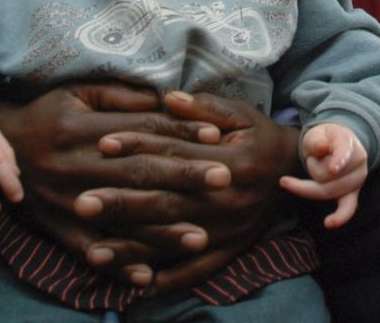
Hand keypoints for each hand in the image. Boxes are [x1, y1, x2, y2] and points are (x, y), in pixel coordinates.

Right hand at [0, 82, 230, 283]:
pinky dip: (119, 265)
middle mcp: (74, 165)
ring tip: (199, 236)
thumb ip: (120, 95)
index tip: (215, 135)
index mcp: (81, 127)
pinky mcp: (57, 227)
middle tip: (224, 179)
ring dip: (160, 230)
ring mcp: (65, 200)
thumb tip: (164, 98)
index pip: (140, 129)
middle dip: (183, 177)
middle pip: (138, 172)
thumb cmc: (48, 114)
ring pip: (119, 217)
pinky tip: (149, 276)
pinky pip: (90, 250)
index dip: (178, 131)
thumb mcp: (77, 92)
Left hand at [65, 90, 298, 293]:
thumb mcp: (241, 114)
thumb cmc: (261, 137)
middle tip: (82, 204)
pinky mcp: (230, 250)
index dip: (139, 146)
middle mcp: (227, 198)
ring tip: (94, 253)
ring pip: (174, 241)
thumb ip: (204, 108)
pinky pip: (196, 270)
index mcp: (231, 160)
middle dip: (122, 204)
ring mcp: (228, 229)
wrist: (297, 171)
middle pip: (166, 201)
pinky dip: (167, 279)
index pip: (175, 153)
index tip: (102, 144)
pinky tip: (135, 284)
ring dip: (133, 249)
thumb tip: (167, 97)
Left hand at [279, 123, 367, 228]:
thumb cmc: (325, 139)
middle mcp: (359, 161)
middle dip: (313, 167)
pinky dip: (339, 217)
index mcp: (349, 142)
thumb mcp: (317, 133)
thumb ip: (316, 140)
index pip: (344, 152)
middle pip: (326, 175)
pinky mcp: (352, 194)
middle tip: (315, 157)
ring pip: (327, 191)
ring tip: (320, 168)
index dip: (338, 160)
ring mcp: (357, 180)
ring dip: (315, 181)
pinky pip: (347, 208)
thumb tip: (321, 148)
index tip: (333, 169)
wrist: (339, 144)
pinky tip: (329, 223)